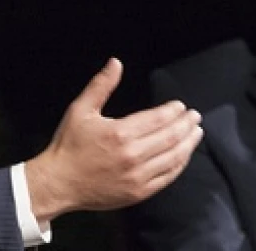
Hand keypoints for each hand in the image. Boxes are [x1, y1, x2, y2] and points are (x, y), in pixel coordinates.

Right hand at [25, 58, 202, 222]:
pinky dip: (179, 165)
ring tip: (196, 133)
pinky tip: (184, 156)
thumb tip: (116, 63)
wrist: (59, 183)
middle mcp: (133, 155)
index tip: (181, 106)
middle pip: (171, 137)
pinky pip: (167, 177)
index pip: (158, 119)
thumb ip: (101, 85)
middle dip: (186, 124)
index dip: (173, 111)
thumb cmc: (69, 145)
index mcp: (120, 133)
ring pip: (173, 157)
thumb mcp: (80, 110)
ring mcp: (138, 177)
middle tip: (195, 116)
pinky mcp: (138, 193)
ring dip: (188, 144)